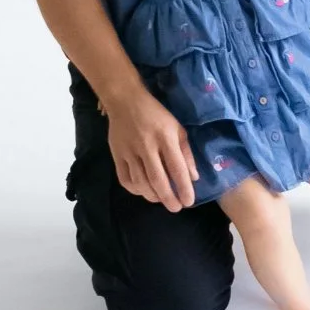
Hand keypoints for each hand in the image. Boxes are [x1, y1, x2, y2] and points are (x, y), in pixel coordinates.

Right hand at [105, 87, 197, 212]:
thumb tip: (193, 178)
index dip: (183, 188)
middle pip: (157, 179)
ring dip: (152, 196)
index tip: (188, 202)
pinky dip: (135, 189)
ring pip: (140, 182)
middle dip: (168, 198)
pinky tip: (143, 191)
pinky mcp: (116, 154)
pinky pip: (124, 179)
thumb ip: (186, 153)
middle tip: (175, 208)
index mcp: (165, 137)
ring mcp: (129, 151)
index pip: (177, 168)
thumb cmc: (156, 115)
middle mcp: (147, 146)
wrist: (125, 101)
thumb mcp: (177, 128)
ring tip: (161, 200)